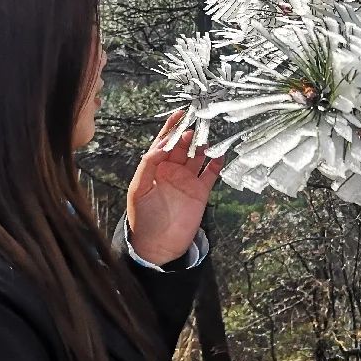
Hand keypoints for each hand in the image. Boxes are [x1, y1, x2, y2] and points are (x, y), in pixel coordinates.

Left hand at [126, 109, 223, 266]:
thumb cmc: (143, 219)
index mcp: (156, 168)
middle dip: (189, 133)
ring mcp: (187, 180)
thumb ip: (148, 165)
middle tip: (197, 121)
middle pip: (182, 145)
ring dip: (203, 145)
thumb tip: (160, 146)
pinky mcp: (200, 192)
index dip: (171, 128)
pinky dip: (216, 163)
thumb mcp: (139, 189)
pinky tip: (220, 154)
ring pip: (197, 156)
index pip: (163, 142)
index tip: (179, 114)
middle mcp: (172, 171)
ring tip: (208, 134)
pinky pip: (210, 173)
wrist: (157, 247)